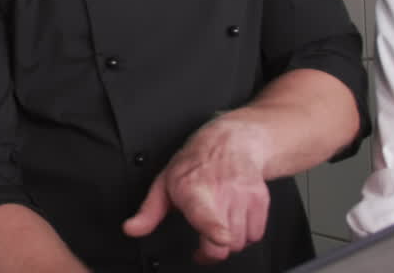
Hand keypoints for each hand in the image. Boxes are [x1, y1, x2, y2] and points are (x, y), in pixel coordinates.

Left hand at [122, 118, 272, 263]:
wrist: (230, 143)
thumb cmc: (194, 164)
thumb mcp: (163, 184)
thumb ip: (148, 211)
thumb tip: (132, 229)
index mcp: (193, 189)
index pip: (207, 213)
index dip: (214, 229)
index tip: (220, 237)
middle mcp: (221, 192)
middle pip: (227, 242)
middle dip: (213, 250)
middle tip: (202, 244)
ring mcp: (244, 196)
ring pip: (242, 242)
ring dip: (230, 243)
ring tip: (217, 225)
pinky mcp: (261, 200)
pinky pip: (256, 235)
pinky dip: (246, 235)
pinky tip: (233, 220)